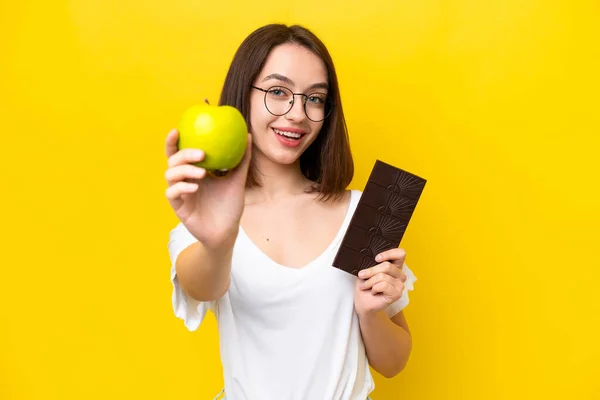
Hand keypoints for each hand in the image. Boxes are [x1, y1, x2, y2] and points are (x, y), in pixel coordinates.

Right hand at [164, 128, 251, 247]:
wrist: (227, 231)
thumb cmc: (230, 206)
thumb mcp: (237, 180)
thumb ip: (241, 159)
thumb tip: (248, 135)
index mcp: (194, 171)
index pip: (179, 152)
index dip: (174, 141)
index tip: (178, 129)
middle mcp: (184, 180)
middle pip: (172, 160)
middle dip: (184, 154)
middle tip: (202, 154)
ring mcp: (180, 193)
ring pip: (169, 175)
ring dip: (184, 170)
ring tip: (202, 174)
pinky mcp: (178, 207)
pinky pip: (172, 193)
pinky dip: (182, 187)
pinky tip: (195, 187)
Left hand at [354, 248, 407, 316]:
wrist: (363, 302)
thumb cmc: (366, 285)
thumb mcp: (367, 271)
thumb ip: (371, 263)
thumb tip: (369, 258)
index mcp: (394, 266)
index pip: (400, 254)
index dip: (389, 253)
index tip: (376, 258)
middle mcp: (399, 274)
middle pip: (387, 266)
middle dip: (371, 271)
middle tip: (362, 275)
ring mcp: (400, 284)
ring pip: (383, 276)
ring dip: (370, 281)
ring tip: (365, 286)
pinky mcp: (397, 294)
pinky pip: (384, 285)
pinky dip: (374, 288)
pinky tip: (373, 292)